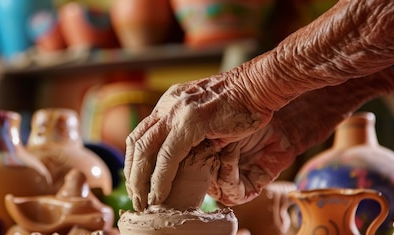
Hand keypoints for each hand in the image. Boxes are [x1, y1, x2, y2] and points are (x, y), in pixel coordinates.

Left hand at [125, 68, 393, 209]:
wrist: (260, 86)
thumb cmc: (242, 104)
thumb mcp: (208, 115)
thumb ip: (192, 131)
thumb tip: (185, 156)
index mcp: (169, 102)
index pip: (141, 134)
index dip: (134, 160)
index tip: (136, 180)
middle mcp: (168, 105)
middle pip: (137, 143)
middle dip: (133, 173)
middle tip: (135, 197)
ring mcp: (177, 111)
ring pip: (147, 151)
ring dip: (142, 179)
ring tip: (145, 200)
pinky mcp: (190, 122)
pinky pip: (168, 156)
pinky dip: (161, 177)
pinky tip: (160, 193)